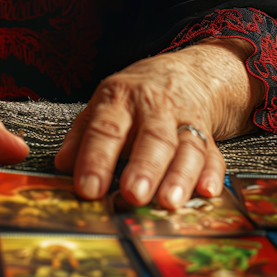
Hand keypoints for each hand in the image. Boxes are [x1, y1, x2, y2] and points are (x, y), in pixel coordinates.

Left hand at [54, 40, 262, 209]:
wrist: (187, 74)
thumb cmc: (136, 97)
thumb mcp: (103, 104)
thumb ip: (82, 135)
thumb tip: (62, 165)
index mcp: (121, 98)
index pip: (106, 128)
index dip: (96, 158)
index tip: (88, 188)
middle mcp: (155, 107)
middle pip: (152, 137)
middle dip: (144, 167)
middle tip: (134, 194)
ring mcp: (185, 120)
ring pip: (186, 146)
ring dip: (179, 176)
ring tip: (169, 201)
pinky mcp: (208, 134)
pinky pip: (213, 154)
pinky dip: (212, 173)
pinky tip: (208, 191)